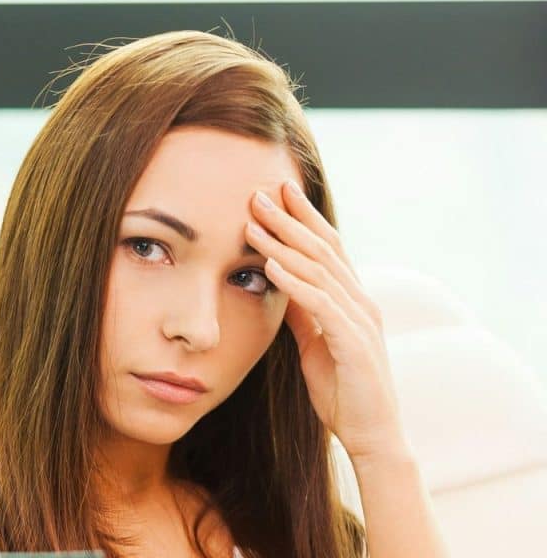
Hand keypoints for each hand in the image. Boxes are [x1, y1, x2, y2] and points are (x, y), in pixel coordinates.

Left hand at [244, 180, 405, 462]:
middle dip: (289, 220)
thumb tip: (280, 281)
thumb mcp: (314, 343)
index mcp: (353, 300)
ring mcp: (360, 321)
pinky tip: (272, 267)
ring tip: (254, 223)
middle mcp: (361, 302)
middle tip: (258, 193)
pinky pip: (321, 306)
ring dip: (284, 245)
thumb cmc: (343, 390)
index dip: (304, 217)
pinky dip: (296, 284)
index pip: (329, 247)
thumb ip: (303, 312)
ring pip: (319, 271)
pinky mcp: (353, 344)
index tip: (279, 191)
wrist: (371, 435)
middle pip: (322, 249)